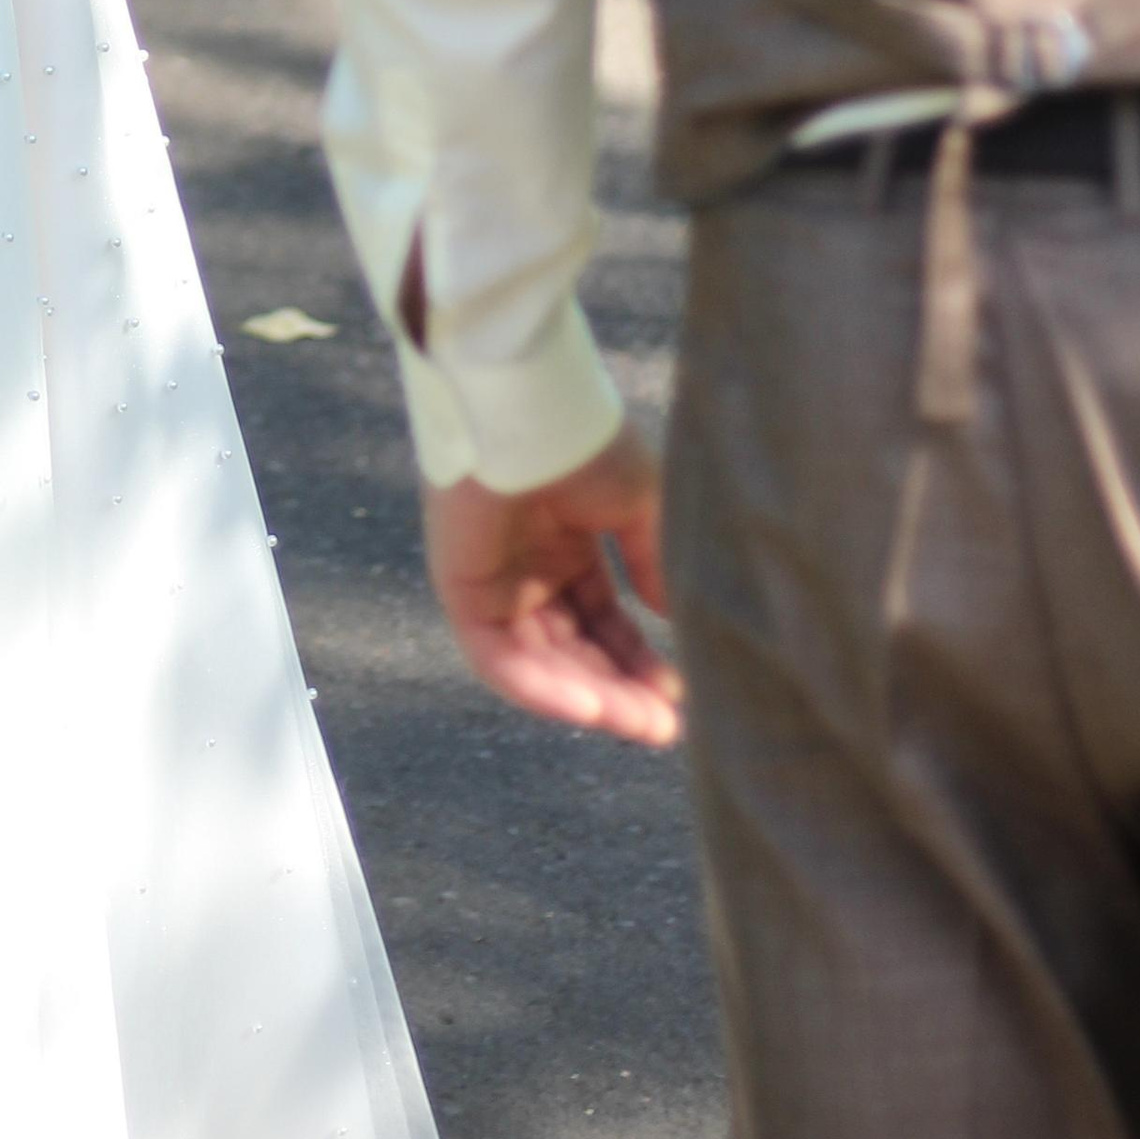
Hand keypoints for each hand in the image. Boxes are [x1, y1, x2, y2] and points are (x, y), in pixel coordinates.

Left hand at [423, 426, 682, 748]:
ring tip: (641, 726)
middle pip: (574, 651)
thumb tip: (671, 618)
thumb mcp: (638, 506)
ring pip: (540, 664)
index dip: (639, 662)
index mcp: (567, 545)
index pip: (603, 622)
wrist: (530, 409)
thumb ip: (653, 562)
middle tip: (664, 728)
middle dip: (620, 692)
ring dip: (589, 699)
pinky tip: (589, 708)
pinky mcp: (460, 590)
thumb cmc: (585, 443)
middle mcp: (529, 569)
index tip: (679, 696)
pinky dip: (541, 688)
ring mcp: (493, 582)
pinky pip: (498, 658)